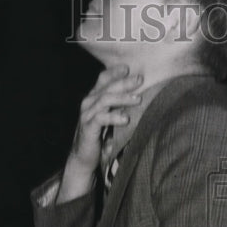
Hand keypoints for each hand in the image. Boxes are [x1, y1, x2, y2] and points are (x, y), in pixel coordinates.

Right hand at [57, 65, 142, 201]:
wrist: (84, 158)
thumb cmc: (101, 138)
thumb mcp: (111, 120)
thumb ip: (120, 108)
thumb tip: (141, 98)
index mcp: (94, 98)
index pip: (103, 79)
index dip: (115, 72)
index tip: (130, 68)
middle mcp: (89, 103)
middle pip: (107, 87)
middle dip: (124, 82)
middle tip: (140, 80)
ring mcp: (87, 114)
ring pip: (105, 99)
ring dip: (123, 98)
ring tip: (138, 99)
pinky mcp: (88, 127)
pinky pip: (101, 118)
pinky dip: (114, 117)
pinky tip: (126, 119)